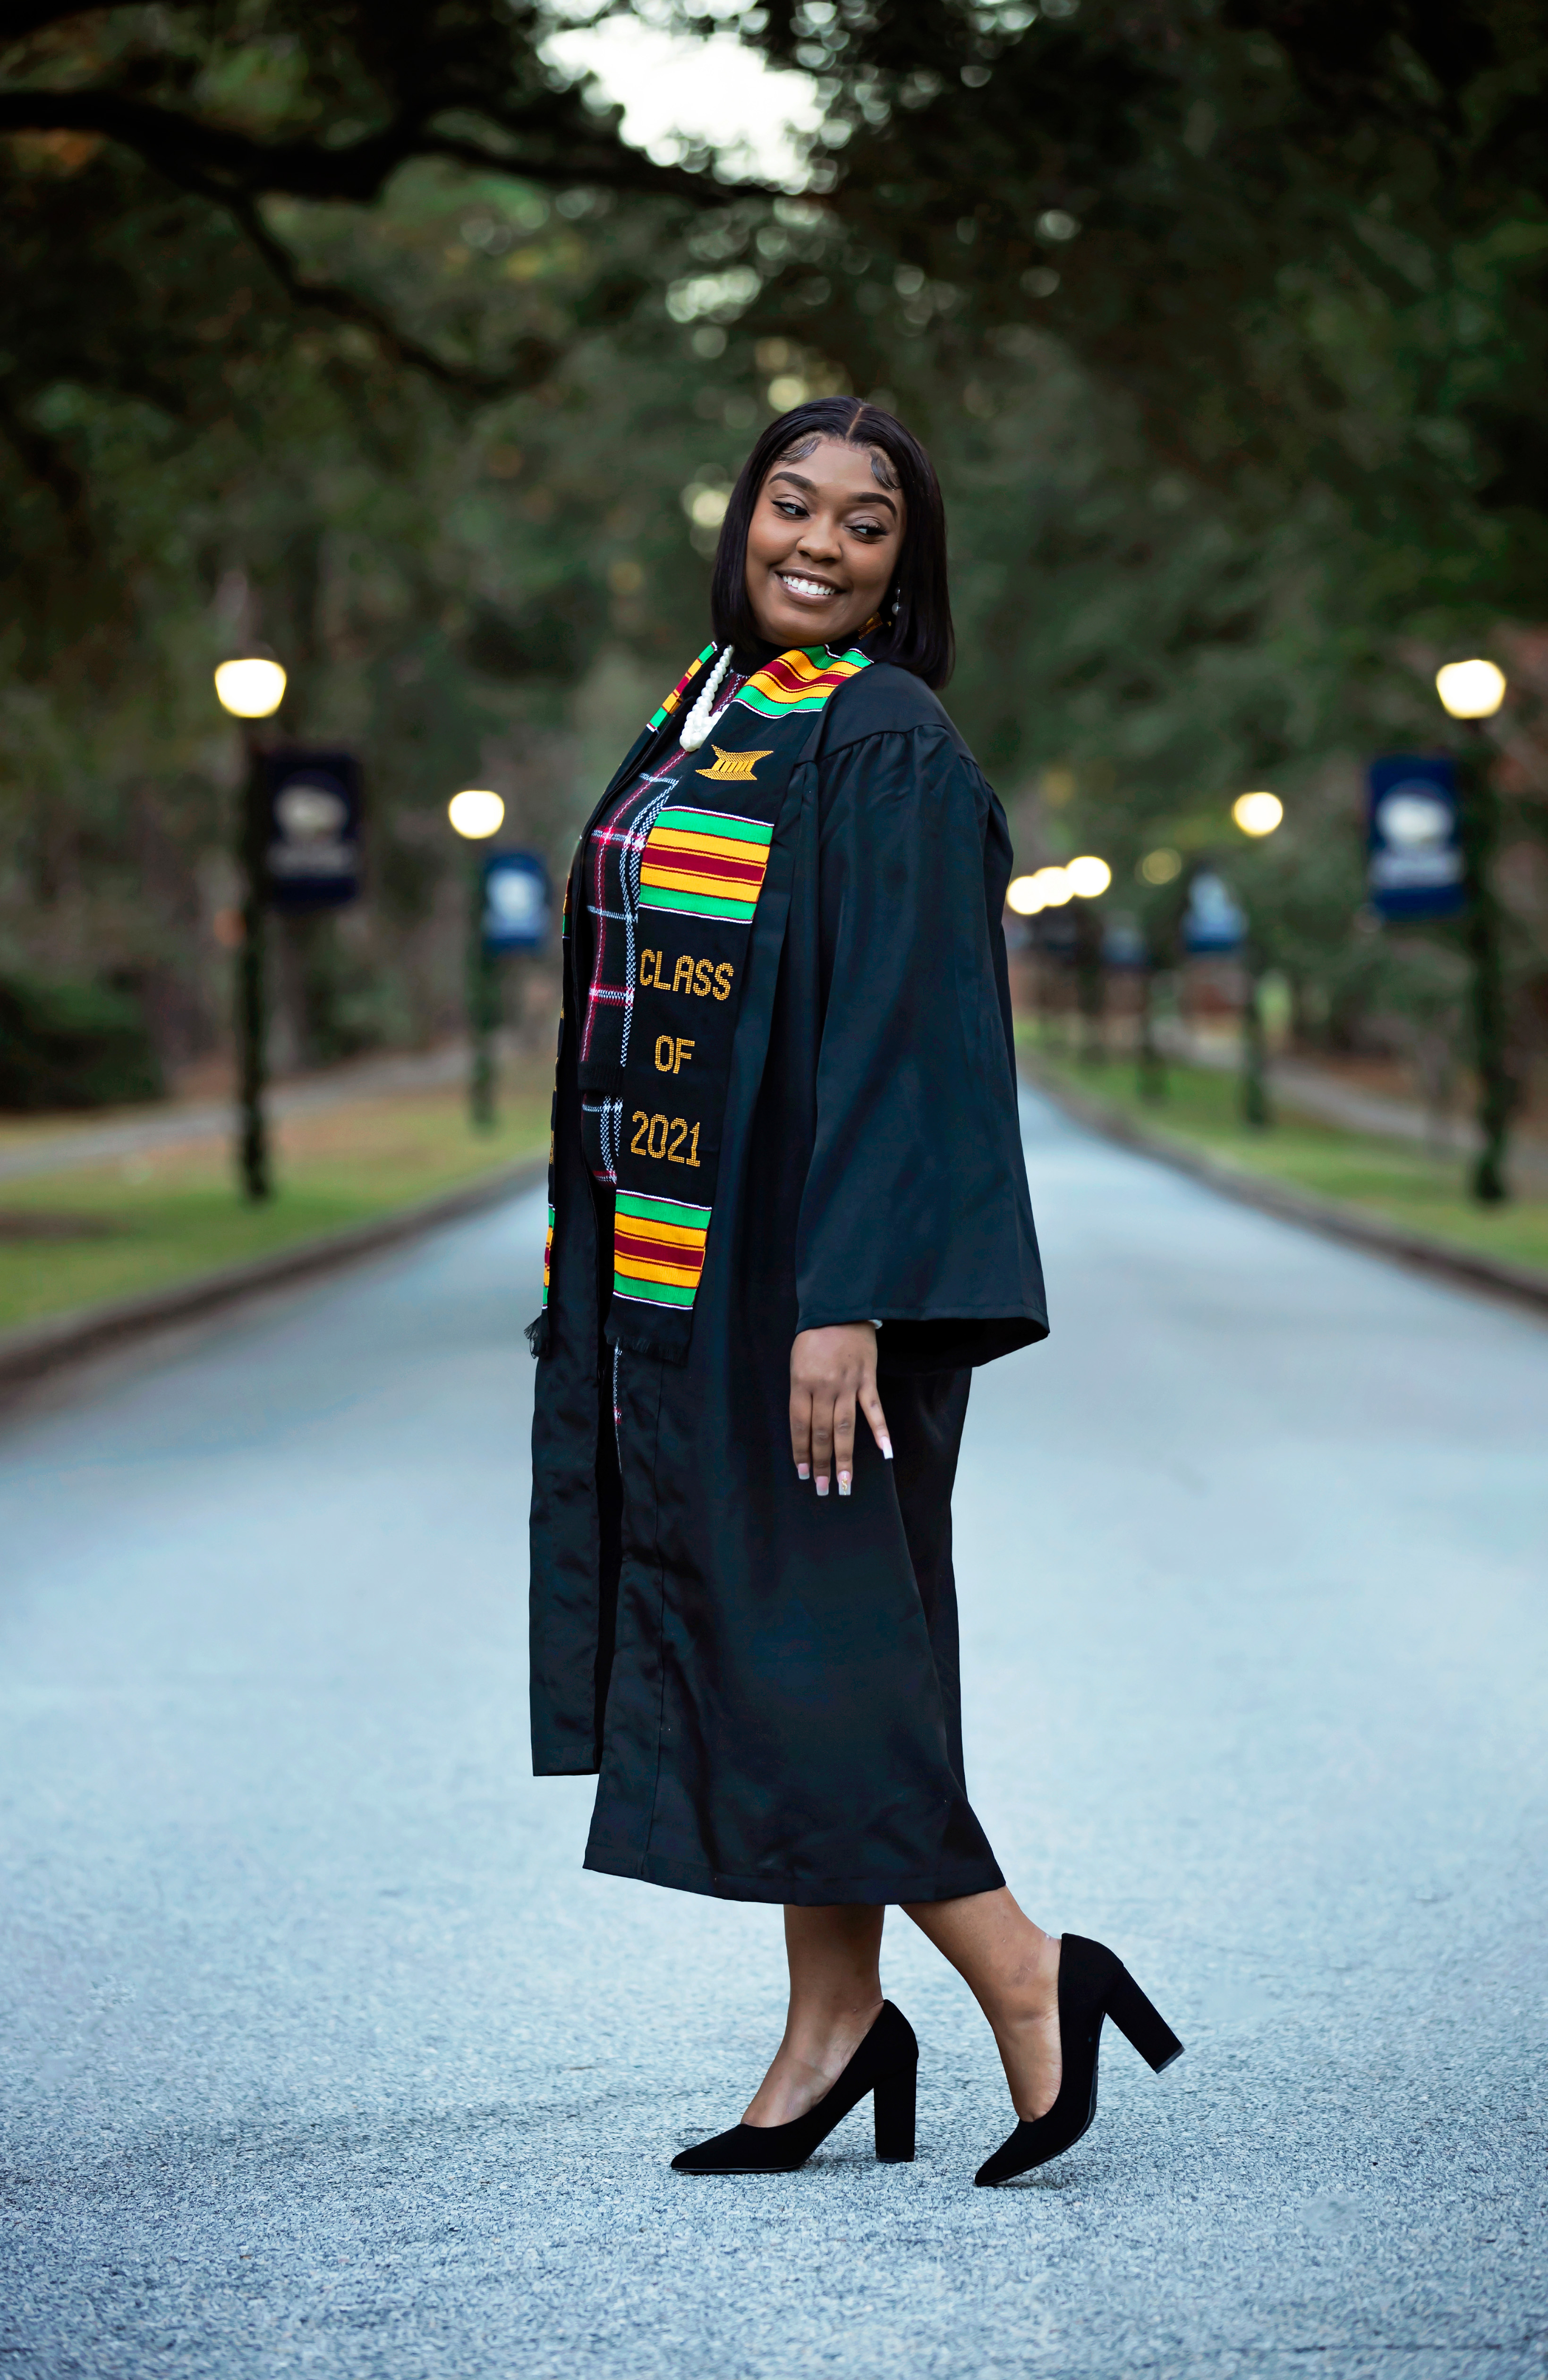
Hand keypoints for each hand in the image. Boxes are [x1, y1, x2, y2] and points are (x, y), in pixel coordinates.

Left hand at [789, 1324, 891, 1499]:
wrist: (839, 1309)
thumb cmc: (814, 1337)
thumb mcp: (797, 1363)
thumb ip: (802, 1392)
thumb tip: (806, 1426)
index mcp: (802, 1383)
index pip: (800, 1426)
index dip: (801, 1452)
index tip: (803, 1473)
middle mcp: (825, 1387)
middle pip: (822, 1432)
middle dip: (822, 1463)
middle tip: (823, 1487)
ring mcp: (848, 1385)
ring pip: (846, 1428)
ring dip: (845, 1457)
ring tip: (846, 1482)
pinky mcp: (867, 1379)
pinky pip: (873, 1409)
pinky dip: (880, 1431)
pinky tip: (885, 1452)